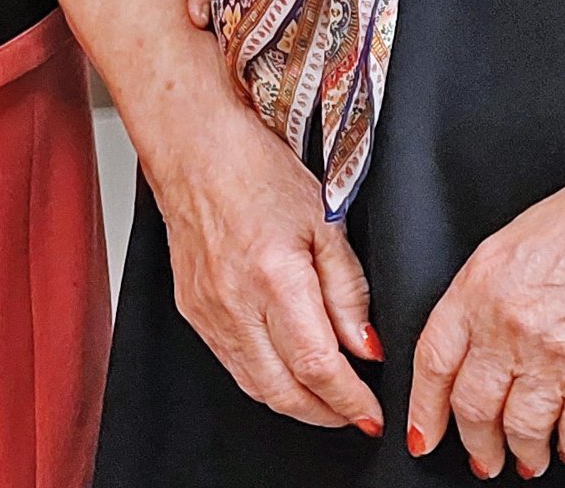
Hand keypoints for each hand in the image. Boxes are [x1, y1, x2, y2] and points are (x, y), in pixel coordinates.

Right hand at [139, 90, 384, 432]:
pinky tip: (286, 373)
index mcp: (275, 279)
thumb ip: (349, 291)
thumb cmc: (256, 170)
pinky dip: (265, 381)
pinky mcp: (192, 312)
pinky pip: (232, 365)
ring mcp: (208, 313)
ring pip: (255, 387)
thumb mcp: (325, 222)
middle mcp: (236, 304)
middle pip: (285, 392)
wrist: (195, 149)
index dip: (350, 400)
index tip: (371, 413)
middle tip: (356, 414)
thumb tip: (366, 347)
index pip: (318, 366)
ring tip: (327, 400)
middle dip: (327, 414)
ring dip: (296, 404)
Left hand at [405, 122, 564, 476]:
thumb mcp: (520, 238)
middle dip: (475, 442)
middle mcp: (509, 327)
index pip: (434, 361)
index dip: (425, 407)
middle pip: (473, 405)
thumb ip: (492, 288)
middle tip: (480, 457)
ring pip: (522, 428)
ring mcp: (555, 358)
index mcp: (480, 286)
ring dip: (523, 452)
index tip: (423, 432)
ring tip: (527, 459)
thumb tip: (482, 329)